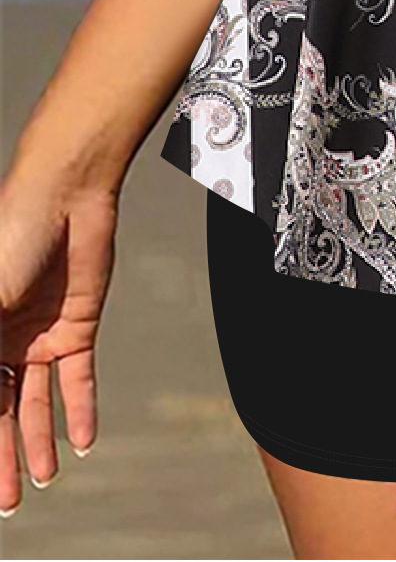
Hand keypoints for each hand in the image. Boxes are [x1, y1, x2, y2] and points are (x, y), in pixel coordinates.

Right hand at [0, 171, 116, 514]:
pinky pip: (78, 378)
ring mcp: (38, 337)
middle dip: (2, 459)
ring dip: (40, 443)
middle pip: (0, 412)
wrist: (65, 195)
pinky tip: (82, 444)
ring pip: (37, 404)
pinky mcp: (77, 326)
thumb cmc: (9, 237)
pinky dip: (80, 410)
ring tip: (42, 484)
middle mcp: (0, 343)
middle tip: (8, 505)